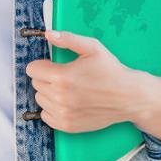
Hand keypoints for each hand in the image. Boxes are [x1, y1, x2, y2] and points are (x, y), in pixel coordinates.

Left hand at [25, 31, 141, 132]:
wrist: (128, 97)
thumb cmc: (112, 71)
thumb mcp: (92, 48)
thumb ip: (68, 39)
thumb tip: (49, 34)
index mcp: (63, 76)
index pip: (32, 70)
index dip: (42, 64)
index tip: (53, 64)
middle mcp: (60, 97)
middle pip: (36, 84)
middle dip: (46, 77)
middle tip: (65, 75)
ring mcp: (63, 114)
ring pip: (40, 100)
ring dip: (49, 93)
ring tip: (68, 88)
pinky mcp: (67, 126)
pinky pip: (46, 116)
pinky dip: (52, 109)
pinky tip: (67, 101)